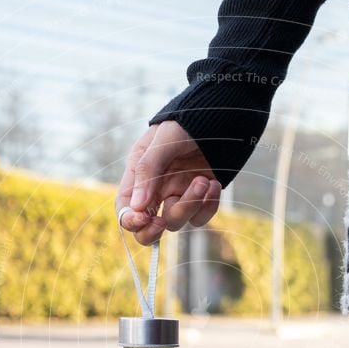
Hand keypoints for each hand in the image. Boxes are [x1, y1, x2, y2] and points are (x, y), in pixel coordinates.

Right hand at [116, 121, 221, 244]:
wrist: (222, 115)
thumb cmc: (188, 122)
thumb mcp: (164, 140)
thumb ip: (148, 170)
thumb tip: (137, 207)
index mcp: (140, 174)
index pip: (125, 207)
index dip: (130, 220)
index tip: (144, 219)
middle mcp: (157, 189)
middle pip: (147, 226)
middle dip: (152, 232)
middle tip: (161, 222)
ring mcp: (180, 195)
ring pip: (176, 221)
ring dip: (190, 204)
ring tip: (202, 180)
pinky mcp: (201, 198)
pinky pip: (201, 217)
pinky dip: (208, 205)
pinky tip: (214, 184)